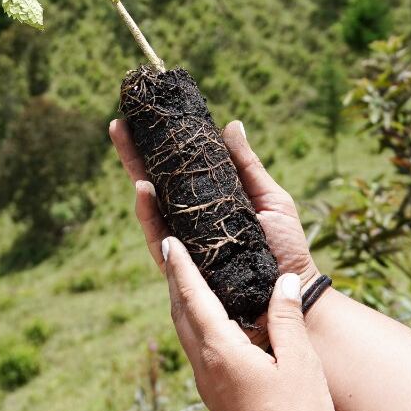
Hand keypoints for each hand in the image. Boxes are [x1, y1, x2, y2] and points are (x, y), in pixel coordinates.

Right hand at [109, 119, 319, 282]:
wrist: (293, 291)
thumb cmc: (285, 246)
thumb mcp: (270, 197)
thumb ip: (246, 165)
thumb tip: (230, 124)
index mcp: (209, 202)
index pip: (177, 171)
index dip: (159, 147)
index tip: (143, 119)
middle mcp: (190, 222)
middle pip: (154, 185)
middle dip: (133, 156)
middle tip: (118, 125)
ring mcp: (184, 243)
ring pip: (150, 208)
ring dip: (137, 178)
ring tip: (128, 151)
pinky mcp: (183, 265)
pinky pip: (158, 238)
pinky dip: (148, 214)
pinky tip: (142, 190)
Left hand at [161, 237, 338, 410]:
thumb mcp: (300, 364)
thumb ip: (286, 319)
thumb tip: (281, 281)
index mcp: (220, 351)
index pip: (192, 297)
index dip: (180, 266)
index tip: (168, 240)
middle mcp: (206, 367)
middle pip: (180, 313)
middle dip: (175, 280)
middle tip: (172, 250)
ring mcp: (209, 386)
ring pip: (187, 333)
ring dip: (184, 303)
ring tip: (188, 280)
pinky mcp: (217, 399)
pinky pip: (200, 350)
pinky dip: (199, 325)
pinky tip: (215, 325)